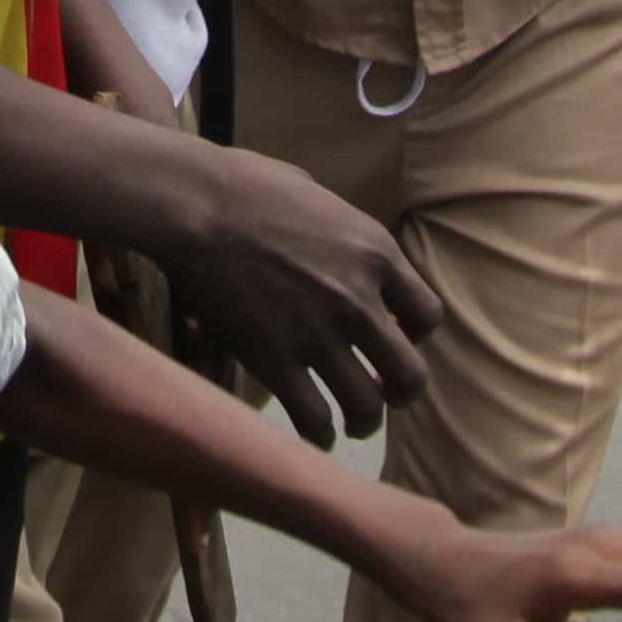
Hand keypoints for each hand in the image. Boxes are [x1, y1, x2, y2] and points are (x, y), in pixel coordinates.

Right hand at [157, 142, 445, 444]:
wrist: (194, 204)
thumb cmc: (246, 186)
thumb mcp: (317, 194)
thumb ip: (340, 231)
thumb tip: (339, 246)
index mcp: (375, 253)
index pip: (427, 316)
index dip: (414, 335)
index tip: (393, 338)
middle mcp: (358, 299)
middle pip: (410, 373)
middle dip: (401, 392)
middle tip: (384, 395)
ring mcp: (318, 334)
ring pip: (366, 407)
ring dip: (363, 423)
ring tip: (353, 425)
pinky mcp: (275, 360)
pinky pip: (313, 419)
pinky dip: (319, 436)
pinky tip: (313, 433)